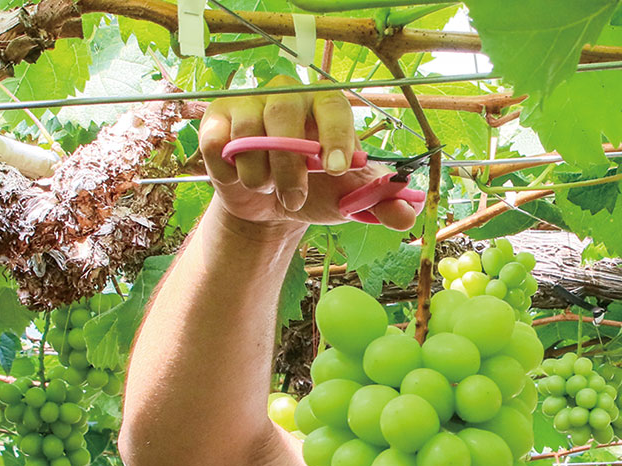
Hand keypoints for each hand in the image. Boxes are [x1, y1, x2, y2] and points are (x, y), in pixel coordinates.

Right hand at [198, 75, 417, 230]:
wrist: (273, 209)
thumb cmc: (317, 193)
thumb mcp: (350, 201)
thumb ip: (381, 205)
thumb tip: (406, 214)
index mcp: (325, 106)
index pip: (333, 106)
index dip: (336, 135)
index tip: (338, 169)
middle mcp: (286, 95)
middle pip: (284, 115)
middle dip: (292, 167)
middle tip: (297, 199)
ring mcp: (247, 104)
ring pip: (248, 136)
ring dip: (261, 177)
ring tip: (271, 188)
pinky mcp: (215, 121)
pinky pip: (219, 146)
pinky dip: (233, 174)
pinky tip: (244, 179)